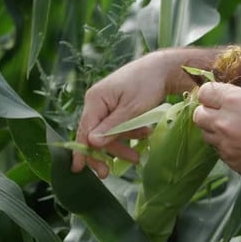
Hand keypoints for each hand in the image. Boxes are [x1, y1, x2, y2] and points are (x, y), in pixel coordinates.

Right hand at [72, 52, 170, 177]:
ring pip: (109, 132)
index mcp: (96, 100)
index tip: (78, 169)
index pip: (84, 130)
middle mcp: (97, 102)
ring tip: (138, 157)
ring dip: (123, 144)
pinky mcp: (118, 106)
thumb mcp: (132, 109)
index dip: (81, 151)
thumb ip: (113, 127)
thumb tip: (92, 144)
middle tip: (109, 173)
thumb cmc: (147, 85)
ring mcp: (107, 104)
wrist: (163, 68)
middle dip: (105, 152)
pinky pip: (119, 125)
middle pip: (95, 134)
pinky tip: (145, 135)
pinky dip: (130, 133)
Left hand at [193, 82, 240, 185]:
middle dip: (207, 112)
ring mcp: (227, 146)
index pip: (205, 92)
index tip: (218, 96)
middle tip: (222, 113)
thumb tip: (223, 100)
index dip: (211, 94)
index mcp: (234, 102)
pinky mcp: (232, 164)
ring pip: (207, 135)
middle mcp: (224, 123)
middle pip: (198, 115)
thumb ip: (239, 99)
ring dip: (216, 131)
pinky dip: (228, 148)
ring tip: (238, 131)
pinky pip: (221, 152)